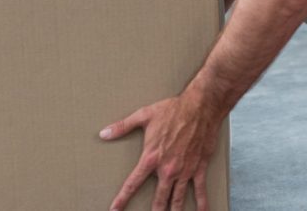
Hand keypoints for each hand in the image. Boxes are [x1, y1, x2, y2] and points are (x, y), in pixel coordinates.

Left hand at [100, 92, 220, 210]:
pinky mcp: (198, 168)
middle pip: (158, 198)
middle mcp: (168, 169)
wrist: (201, 107)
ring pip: (177, 199)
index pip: (133, 183)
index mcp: (151, 158)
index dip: (123, 198)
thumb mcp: (144, 116)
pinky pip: (200, 189)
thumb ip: (122, 126)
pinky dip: (202, 203)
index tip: (115, 209)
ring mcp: (184, 170)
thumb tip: (104, 133)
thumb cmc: (173, 110)